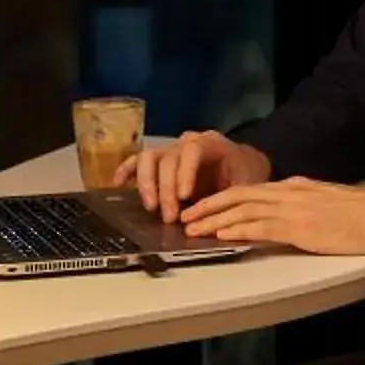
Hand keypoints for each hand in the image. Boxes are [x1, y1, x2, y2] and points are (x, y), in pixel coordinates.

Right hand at [117, 128, 271, 225]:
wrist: (242, 163)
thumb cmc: (244, 173)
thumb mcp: (246, 183)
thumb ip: (232, 198)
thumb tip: (216, 220)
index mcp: (210, 143)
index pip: (192, 151)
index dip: (185, 172)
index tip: (184, 196)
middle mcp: (185, 143)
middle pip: (167, 159)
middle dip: (166, 190)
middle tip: (169, 217)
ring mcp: (169, 151)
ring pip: (148, 158)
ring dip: (146, 183)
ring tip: (150, 207)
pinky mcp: (158, 162)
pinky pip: (137, 161)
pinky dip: (126, 171)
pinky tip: (118, 185)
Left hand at [182, 178, 364, 255]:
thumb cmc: (363, 216)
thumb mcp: (327, 205)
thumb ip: (303, 207)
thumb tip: (285, 217)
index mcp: (296, 186)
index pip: (251, 190)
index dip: (223, 198)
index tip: (203, 207)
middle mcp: (289, 192)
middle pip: (239, 195)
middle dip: (209, 205)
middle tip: (186, 215)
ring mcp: (293, 207)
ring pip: (242, 209)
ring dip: (213, 219)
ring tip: (191, 228)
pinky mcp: (299, 226)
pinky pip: (260, 226)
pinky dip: (236, 229)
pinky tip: (220, 234)